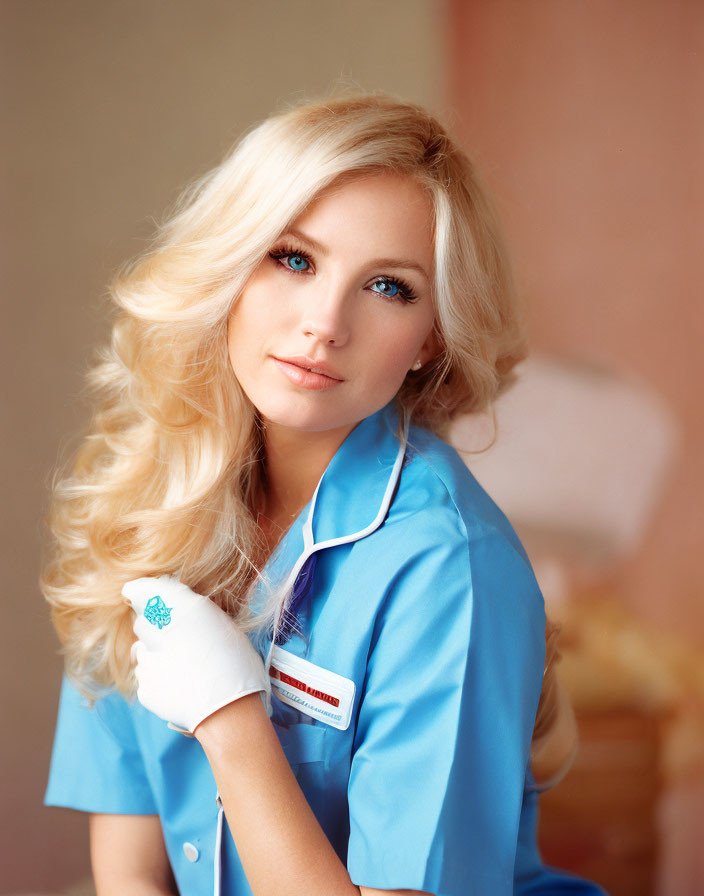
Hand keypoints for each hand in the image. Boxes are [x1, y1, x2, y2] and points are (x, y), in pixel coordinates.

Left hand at [122, 574, 271, 734]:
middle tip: (176, 639)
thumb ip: (192, 613)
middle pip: (142, 623)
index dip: (139, 592)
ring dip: (155, 653)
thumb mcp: (223, 626)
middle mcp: (159, 632)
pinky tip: (180, 684)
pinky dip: (158, 677)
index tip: (138, 595)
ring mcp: (149, 662)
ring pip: (141, 650)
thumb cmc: (236, 666)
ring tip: (182, 666)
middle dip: (153, 628)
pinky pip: (146, 676)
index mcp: (182, 611)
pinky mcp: (145, 688)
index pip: (142, 591)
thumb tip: (175, 605)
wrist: (229, 712)